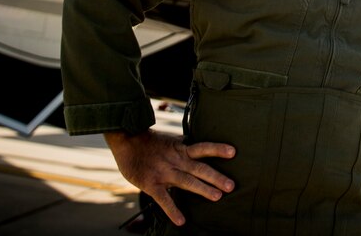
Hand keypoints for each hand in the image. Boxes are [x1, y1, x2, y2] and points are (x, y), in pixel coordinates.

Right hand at [105, 130, 235, 225]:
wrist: (127, 140)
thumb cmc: (149, 141)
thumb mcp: (170, 139)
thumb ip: (182, 143)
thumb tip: (192, 139)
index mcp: (181, 149)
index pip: (203, 148)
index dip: (217, 149)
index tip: (233, 152)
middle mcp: (176, 160)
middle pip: (199, 168)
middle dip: (216, 177)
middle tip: (231, 186)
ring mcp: (164, 172)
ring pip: (186, 182)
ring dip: (202, 189)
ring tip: (217, 197)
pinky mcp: (151, 184)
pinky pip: (163, 199)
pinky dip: (172, 210)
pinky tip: (181, 221)